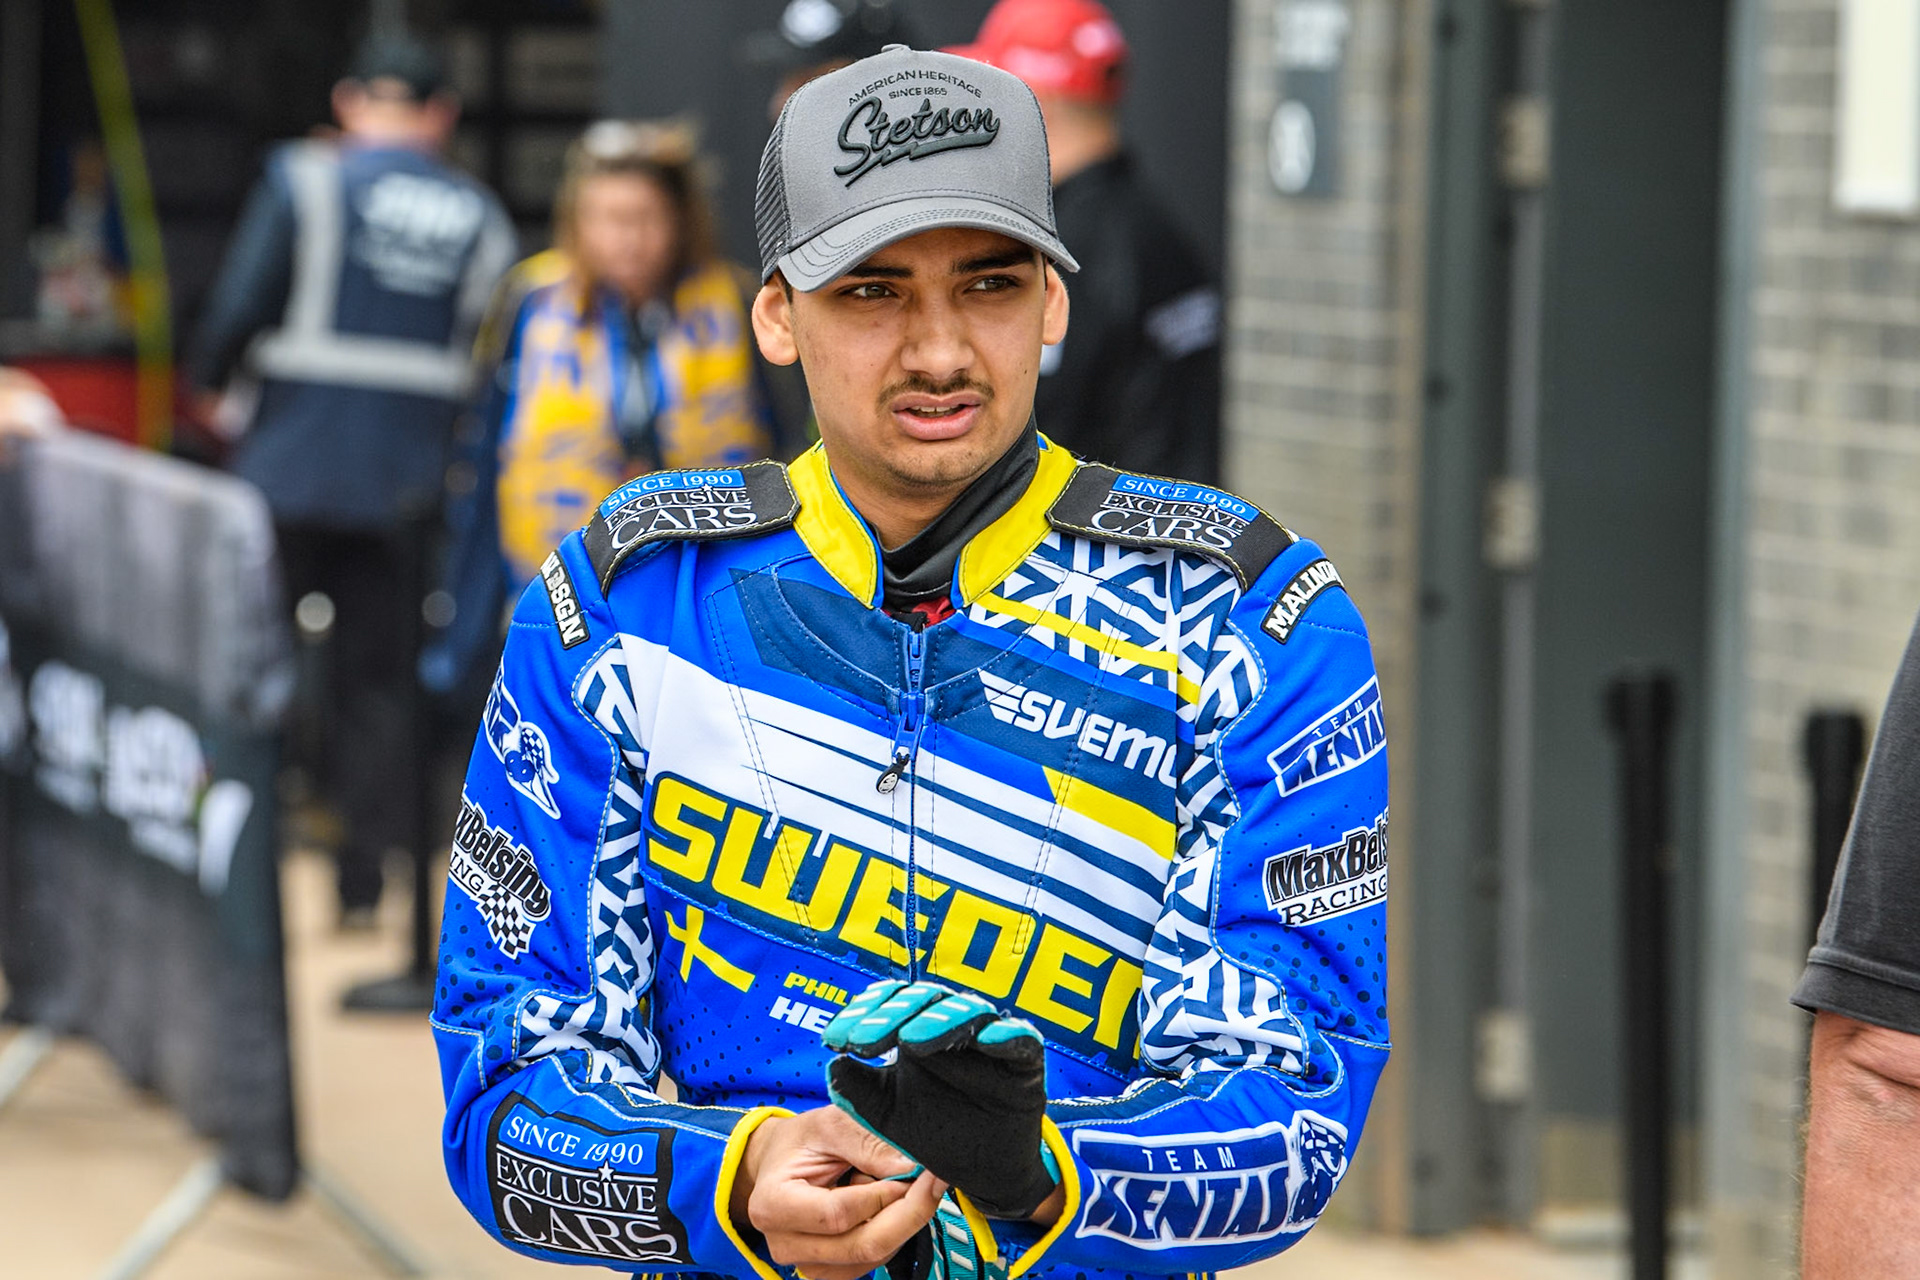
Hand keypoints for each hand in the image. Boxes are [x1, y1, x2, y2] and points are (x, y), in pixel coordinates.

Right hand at [732, 1104, 944, 1279]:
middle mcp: (787, 1245)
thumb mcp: (829, 1124)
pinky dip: (890, 1230)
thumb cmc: (799, 1142)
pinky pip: (875, 1259)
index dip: (883, 1195)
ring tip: (886, 1183)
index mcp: (774, 1206)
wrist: (780, 1164)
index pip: (839, 1215)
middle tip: (932, 1180)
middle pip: (863, 1245)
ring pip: (875, 1256)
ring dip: (898, 1221)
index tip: (912, 1171)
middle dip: (908, 1213)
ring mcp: (809, 1264)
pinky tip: (883, 1204)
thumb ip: (866, 1143)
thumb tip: (909, 1166)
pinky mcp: (831, 1270)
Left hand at [824, 980, 1057, 1219]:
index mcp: (920, 1028)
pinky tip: (984, 1040)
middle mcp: (955, 1025)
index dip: (864, 1013)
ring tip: (910, 1038)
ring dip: (939, 1021)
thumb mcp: (887, 1114)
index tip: (835, 1038)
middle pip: (926, 999)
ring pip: (968, 1011)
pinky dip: (1004, 1034)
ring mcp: (991, 1038)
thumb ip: (859, 1090)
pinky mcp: (1026, 1058)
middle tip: (865, 1038)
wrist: (982, 1170)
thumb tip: (831, 1065)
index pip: (892, 1003)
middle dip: (893, 1015)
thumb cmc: (935, 1132)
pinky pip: (1018, 1038)